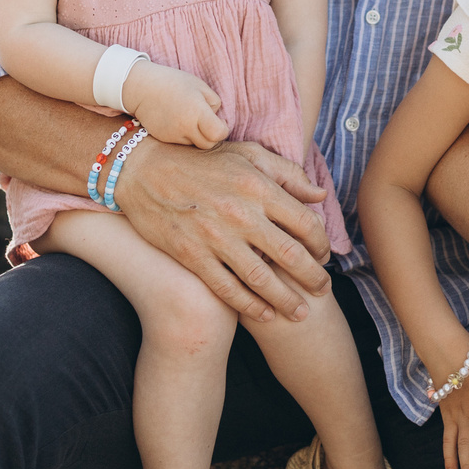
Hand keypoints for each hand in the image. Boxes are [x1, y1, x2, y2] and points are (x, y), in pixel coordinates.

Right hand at [123, 139, 332, 320]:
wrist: (144, 170)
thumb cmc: (202, 160)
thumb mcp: (248, 154)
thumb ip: (288, 174)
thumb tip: (320, 197)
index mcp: (258, 187)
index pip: (305, 223)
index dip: (321, 244)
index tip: (324, 254)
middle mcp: (242, 214)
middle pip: (290, 256)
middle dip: (313, 278)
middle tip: (323, 290)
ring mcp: (216, 238)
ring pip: (262, 279)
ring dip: (286, 300)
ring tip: (300, 313)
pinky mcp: (193, 256)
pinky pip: (227, 289)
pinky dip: (249, 306)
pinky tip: (264, 314)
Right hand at [127, 63, 229, 147]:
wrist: (142, 88)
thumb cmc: (173, 82)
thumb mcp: (200, 86)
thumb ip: (214, 103)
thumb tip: (217, 118)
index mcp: (197, 112)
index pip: (218, 134)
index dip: (223, 129)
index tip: (220, 120)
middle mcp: (185, 127)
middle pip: (208, 145)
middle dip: (212, 135)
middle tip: (208, 122)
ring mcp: (173, 135)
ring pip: (194, 144)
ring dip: (197, 135)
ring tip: (190, 117)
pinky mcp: (164, 139)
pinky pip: (181, 142)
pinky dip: (184, 134)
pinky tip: (178, 120)